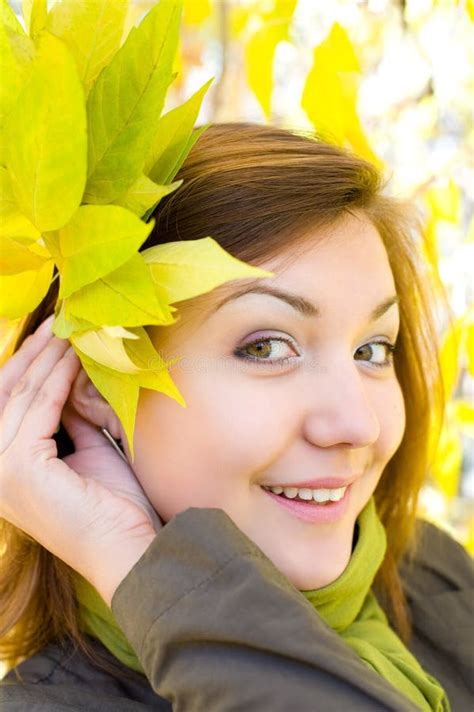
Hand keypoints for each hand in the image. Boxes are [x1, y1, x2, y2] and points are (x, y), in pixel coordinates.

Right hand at [0, 316, 157, 605]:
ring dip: (48, 358)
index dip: (24, 366)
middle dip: (32, 354)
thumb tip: (66, 379)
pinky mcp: (19, 467)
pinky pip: (41, 406)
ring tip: (70, 332)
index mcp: (2, 470)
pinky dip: (58, 377)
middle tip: (57, 322)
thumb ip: (67, 419)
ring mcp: (0, 471)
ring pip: (23, 394)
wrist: (130, 548)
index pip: (5, 404)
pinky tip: (75, 356)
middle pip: (6, 393)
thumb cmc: (113, 505)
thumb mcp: (84, 450)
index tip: (49, 335)